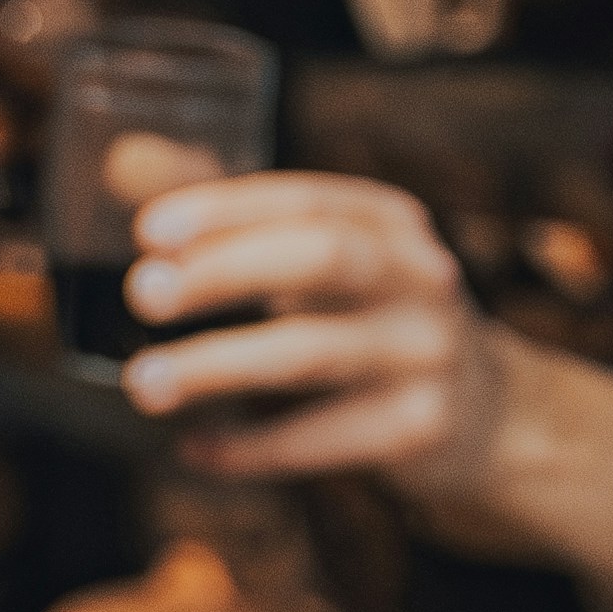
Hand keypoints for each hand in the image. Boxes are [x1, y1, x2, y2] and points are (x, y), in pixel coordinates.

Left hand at [114, 165, 517, 504]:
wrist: (491, 418)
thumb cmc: (373, 322)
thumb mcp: (328, 261)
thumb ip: (233, 220)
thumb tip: (121, 163)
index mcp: (391, 223)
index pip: (307, 198)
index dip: (226, 209)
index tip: (149, 230)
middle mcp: (420, 277)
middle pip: (319, 258)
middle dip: (223, 271)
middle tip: (143, 294)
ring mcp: (428, 354)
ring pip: (312, 352)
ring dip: (217, 365)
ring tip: (143, 383)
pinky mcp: (422, 429)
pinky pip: (320, 438)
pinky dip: (249, 447)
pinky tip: (194, 448)